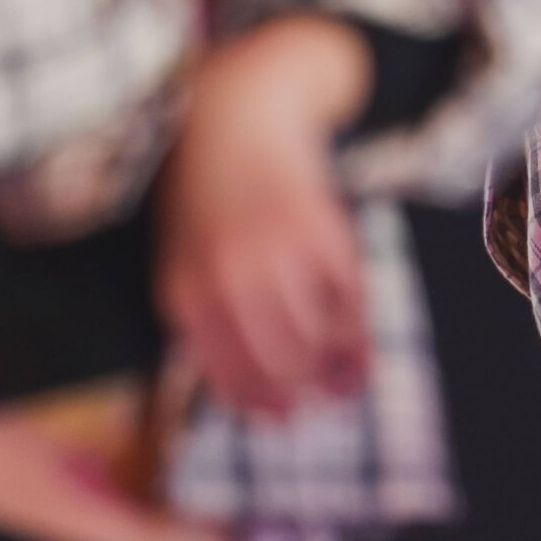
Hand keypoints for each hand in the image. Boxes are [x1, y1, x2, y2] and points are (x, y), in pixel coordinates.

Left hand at [155, 20, 374, 417]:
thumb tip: (246, 388)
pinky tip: (357, 345)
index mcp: (186, 288)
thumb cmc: (206, 202)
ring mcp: (279, 253)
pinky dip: (357, 331)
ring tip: (343, 382)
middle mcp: (231, 275)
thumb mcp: (183, 259)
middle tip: (315, 404)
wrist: (234, 120)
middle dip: (299, 391)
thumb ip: (205, 318)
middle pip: (275, 361)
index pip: (225, 369)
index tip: (279, 419)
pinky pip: (348, 302)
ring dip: (334, 369)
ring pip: (315, 338)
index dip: (257, 402)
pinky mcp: (323, 232)